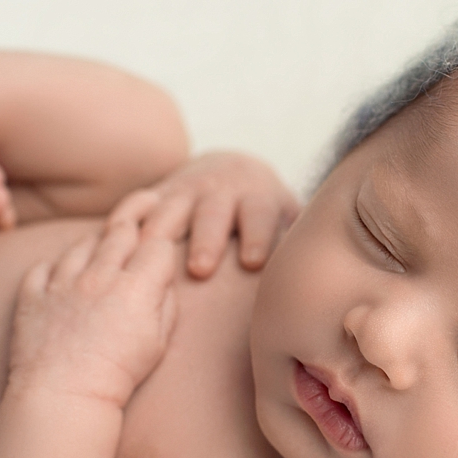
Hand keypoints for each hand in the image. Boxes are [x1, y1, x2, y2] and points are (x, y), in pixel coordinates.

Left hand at [8, 213, 178, 407]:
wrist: (64, 398)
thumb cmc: (117, 376)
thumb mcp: (157, 344)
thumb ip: (165, 304)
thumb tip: (162, 280)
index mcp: (135, 288)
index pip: (157, 245)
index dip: (161, 255)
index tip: (156, 269)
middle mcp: (98, 276)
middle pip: (120, 232)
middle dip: (131, 239)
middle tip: (129, 259)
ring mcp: (61, 282)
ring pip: (82, 244)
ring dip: (93, 250)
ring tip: (96, 272)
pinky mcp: (32, 294)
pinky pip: (43, 266)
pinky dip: (53, 271)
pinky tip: (62, 286)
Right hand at [108, 151, 298, 278]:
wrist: (226, 171)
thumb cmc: (262, 216)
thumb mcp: (285, 219)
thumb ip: (301, 245)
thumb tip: (344, 287)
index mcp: (258, 197)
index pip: (262, 213)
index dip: (258, 234)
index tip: (253, 262)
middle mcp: (221, 191)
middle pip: (214, 211)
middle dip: (207, 237)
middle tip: (200, 268)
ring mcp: (185, 192)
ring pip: (171, 209)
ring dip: (161, 231)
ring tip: (149, 256)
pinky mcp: (156, 198)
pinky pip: (137, 210)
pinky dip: (126, 224)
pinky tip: (113, 243)